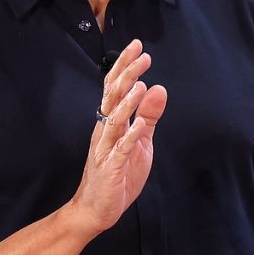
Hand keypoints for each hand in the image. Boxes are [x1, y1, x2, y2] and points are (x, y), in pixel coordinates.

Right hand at [68, 40, 168, 235]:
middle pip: (113, 97)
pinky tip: (140, 126)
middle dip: (127, 75)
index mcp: (111, 122)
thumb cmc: (118, 174)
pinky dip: (130, 136)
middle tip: (143, 55)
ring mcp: (106, 148)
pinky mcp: (111, 168)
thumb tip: (158, 88)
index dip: (125, 66)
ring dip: (127, 102)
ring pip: (114, 120)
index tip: (137, 46)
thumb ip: (148, 116)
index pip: (115, 88)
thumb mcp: (140, 141)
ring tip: (141, 83)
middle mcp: (105, 130)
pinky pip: (120, 150)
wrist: (95, 209)